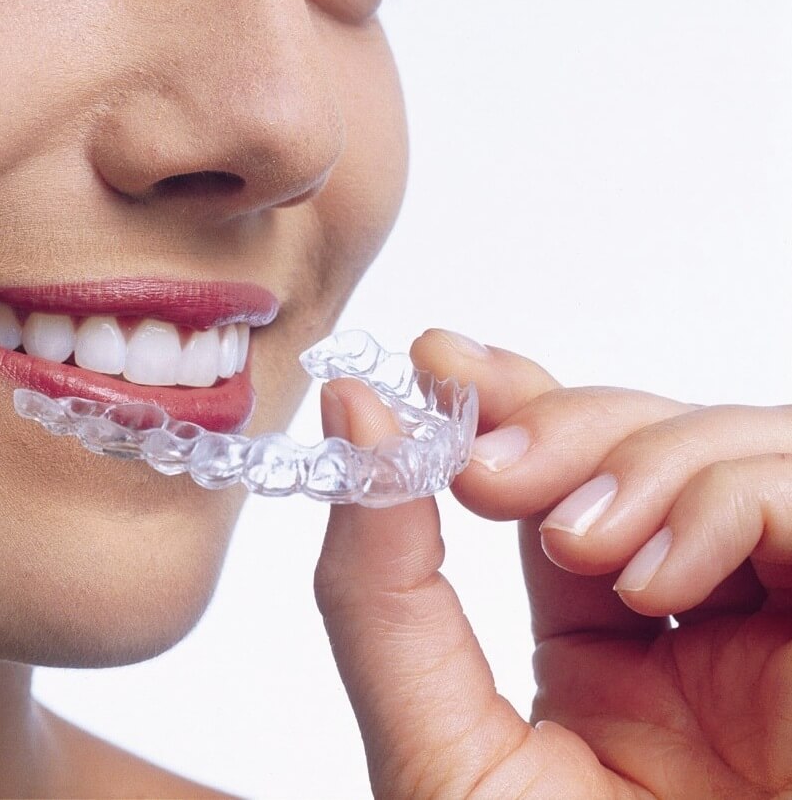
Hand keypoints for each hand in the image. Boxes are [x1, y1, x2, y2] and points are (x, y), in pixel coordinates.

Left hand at [315, 329, 791, 798]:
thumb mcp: (438, 749)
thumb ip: (382, 591)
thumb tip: (357, 417)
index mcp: (605, 652)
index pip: (563, 477)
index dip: (508, 400)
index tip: (436, 356)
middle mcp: (704, 628)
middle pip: (645, 443)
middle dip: (559, 422)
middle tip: (484, 466)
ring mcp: (788, 627)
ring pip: (735, 447)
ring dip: (637, 460)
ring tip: (572, 540)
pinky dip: (730, 504)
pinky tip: (657, 575)